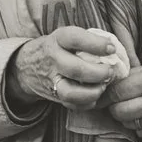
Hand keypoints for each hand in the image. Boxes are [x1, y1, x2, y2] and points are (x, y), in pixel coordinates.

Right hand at [9, 27, 126, 113]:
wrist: (26, 65)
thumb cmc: (58, 48)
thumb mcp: (66, 37)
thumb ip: (87, 40)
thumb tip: (115, 48)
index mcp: (58, 39)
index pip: (75, 38)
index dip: (96, 44)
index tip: (112, 49)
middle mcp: (53, 59)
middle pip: (76, 69)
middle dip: (98, 73)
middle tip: (111, 72)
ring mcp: (52, 80)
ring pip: (71, 92)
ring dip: (92, 92)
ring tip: (103, 86)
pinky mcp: (53, 95)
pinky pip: (71, 105)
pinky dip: (86, 103)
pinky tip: (95, 96)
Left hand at [107, 52, 141, 138]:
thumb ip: (132, 76)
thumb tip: (110, 84)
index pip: (116, 93)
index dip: (104, 95)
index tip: (100, 95)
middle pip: (119, 112)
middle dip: (113, 107)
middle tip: (115, 101)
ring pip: (129, 124)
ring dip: (125, 117)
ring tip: (130, 106)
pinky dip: (138, 125)